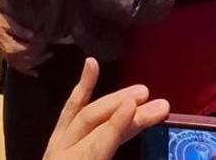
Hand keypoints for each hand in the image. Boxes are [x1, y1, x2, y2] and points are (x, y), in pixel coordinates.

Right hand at [0, 12, 49, 75]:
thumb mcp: (8, 22)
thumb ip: (20, 30)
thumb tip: (32, 36)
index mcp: (10, 47)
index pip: (29, 50)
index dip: (39, 44)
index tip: (45, 36)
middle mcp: (10, 57)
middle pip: (30, 58)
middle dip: (41, 51)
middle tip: (49, 42)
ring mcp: (10, 60)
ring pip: (27, 65)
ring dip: (39, 60)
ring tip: (50, 54)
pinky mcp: (10, 61)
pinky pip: (19, 69)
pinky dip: (28, 72)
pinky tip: (36, 74)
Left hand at [43, 58, 168, 159]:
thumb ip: (105, 147)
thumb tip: (137, 133)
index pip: (96, 145)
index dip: (115, 125)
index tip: (134, 105)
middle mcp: (62, 155)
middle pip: (94, 127)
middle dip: (125, 112)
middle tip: (158, 103)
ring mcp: (57, 148)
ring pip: (84, 116)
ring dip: (113, 101)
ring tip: (143, 90)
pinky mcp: (57, 143)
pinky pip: (70, 113)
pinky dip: (82, 89)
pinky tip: (91, 64)